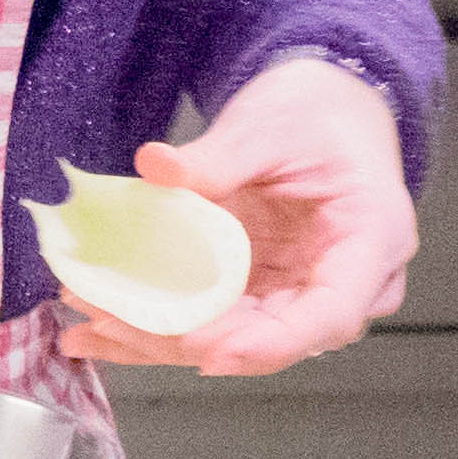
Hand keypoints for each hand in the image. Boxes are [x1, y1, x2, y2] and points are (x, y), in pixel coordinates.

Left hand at [58, 55, 416, 376]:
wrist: (327, 108)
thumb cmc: (319, 116)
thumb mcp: (272, 125)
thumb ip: (220, 155)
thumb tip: (159, 167)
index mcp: (370, 242)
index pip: (330, 314)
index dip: (269, 342)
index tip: (208, 350)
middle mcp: (342, 283)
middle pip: (270, 335)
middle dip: (185, 339)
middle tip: (111, 321)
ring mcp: (299, 291)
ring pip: (233, 337)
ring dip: (158, 338)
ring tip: (86, 330)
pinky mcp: (262, 291)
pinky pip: (212, 319)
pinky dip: (157, 324)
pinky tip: (99, 329)